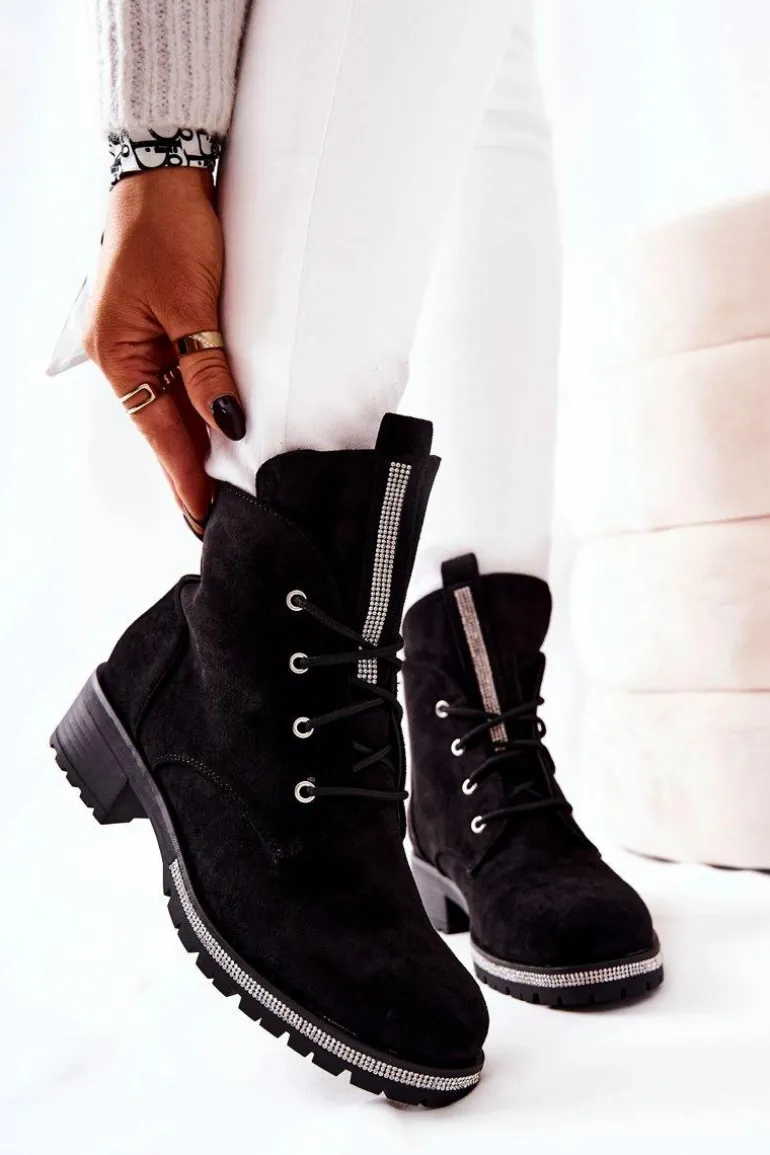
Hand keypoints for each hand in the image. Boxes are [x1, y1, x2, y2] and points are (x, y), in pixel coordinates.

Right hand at [84, 168, 245, 533]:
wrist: (164, 173)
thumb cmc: (170, 228)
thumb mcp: (193, 304)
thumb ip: (208, 367)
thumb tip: (227, 422)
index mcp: (117, 351)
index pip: (158, 428)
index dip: (183, 472)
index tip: (201, 511)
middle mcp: (122, 352)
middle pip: (160, 423)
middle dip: (187, 468)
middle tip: (210, 512)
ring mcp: (138, 339)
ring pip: (169, 404)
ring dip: (193, 440)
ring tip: (216, 484)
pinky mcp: (159, 325)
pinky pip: (176, 378)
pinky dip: (195, 405)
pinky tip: (214, 429)